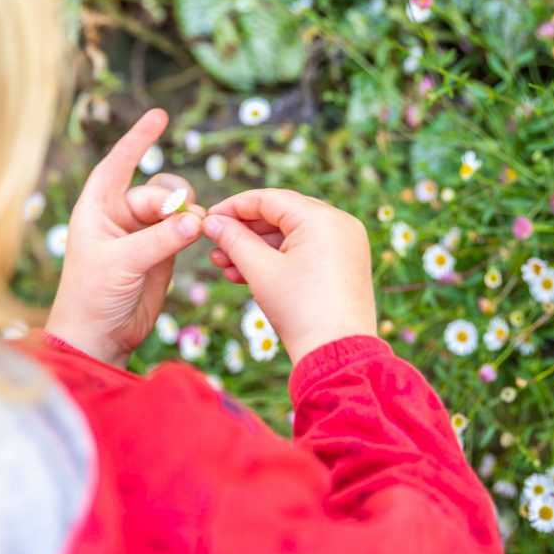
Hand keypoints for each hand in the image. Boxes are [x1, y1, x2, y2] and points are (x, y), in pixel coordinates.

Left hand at [45, 109, 205, 366]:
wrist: (98, 336)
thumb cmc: (91, 296)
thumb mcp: (120, 264)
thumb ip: (158, 240)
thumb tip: (194, 221)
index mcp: (96, 209)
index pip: (117, 165)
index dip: (137, 140)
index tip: (160, 115)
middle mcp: (119, 216)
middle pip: (157, 190)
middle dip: (173, 201)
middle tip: (186, 220)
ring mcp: (142, 233)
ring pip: (176, 208)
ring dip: (188, 215)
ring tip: (196, 230)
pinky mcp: (162, 253)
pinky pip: (185, 229)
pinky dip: (196, 229)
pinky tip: (203, 234)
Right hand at [201, 189, 377, 362]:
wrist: (336, 354)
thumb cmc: (300, 311)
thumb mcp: (260, 271)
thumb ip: (233, 240)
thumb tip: (212, 222)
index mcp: (322, 218)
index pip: (269, 199)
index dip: (234, 207)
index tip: (208, 219)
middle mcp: (339, 224)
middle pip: (280, 216)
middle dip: (244, 231)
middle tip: (213, 244)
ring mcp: (345, 244)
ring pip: (291, 236)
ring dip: (256, 249)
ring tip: (223, 264)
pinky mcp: (344, 264)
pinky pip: (305, 252)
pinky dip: (277, 260)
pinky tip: (245, 274)